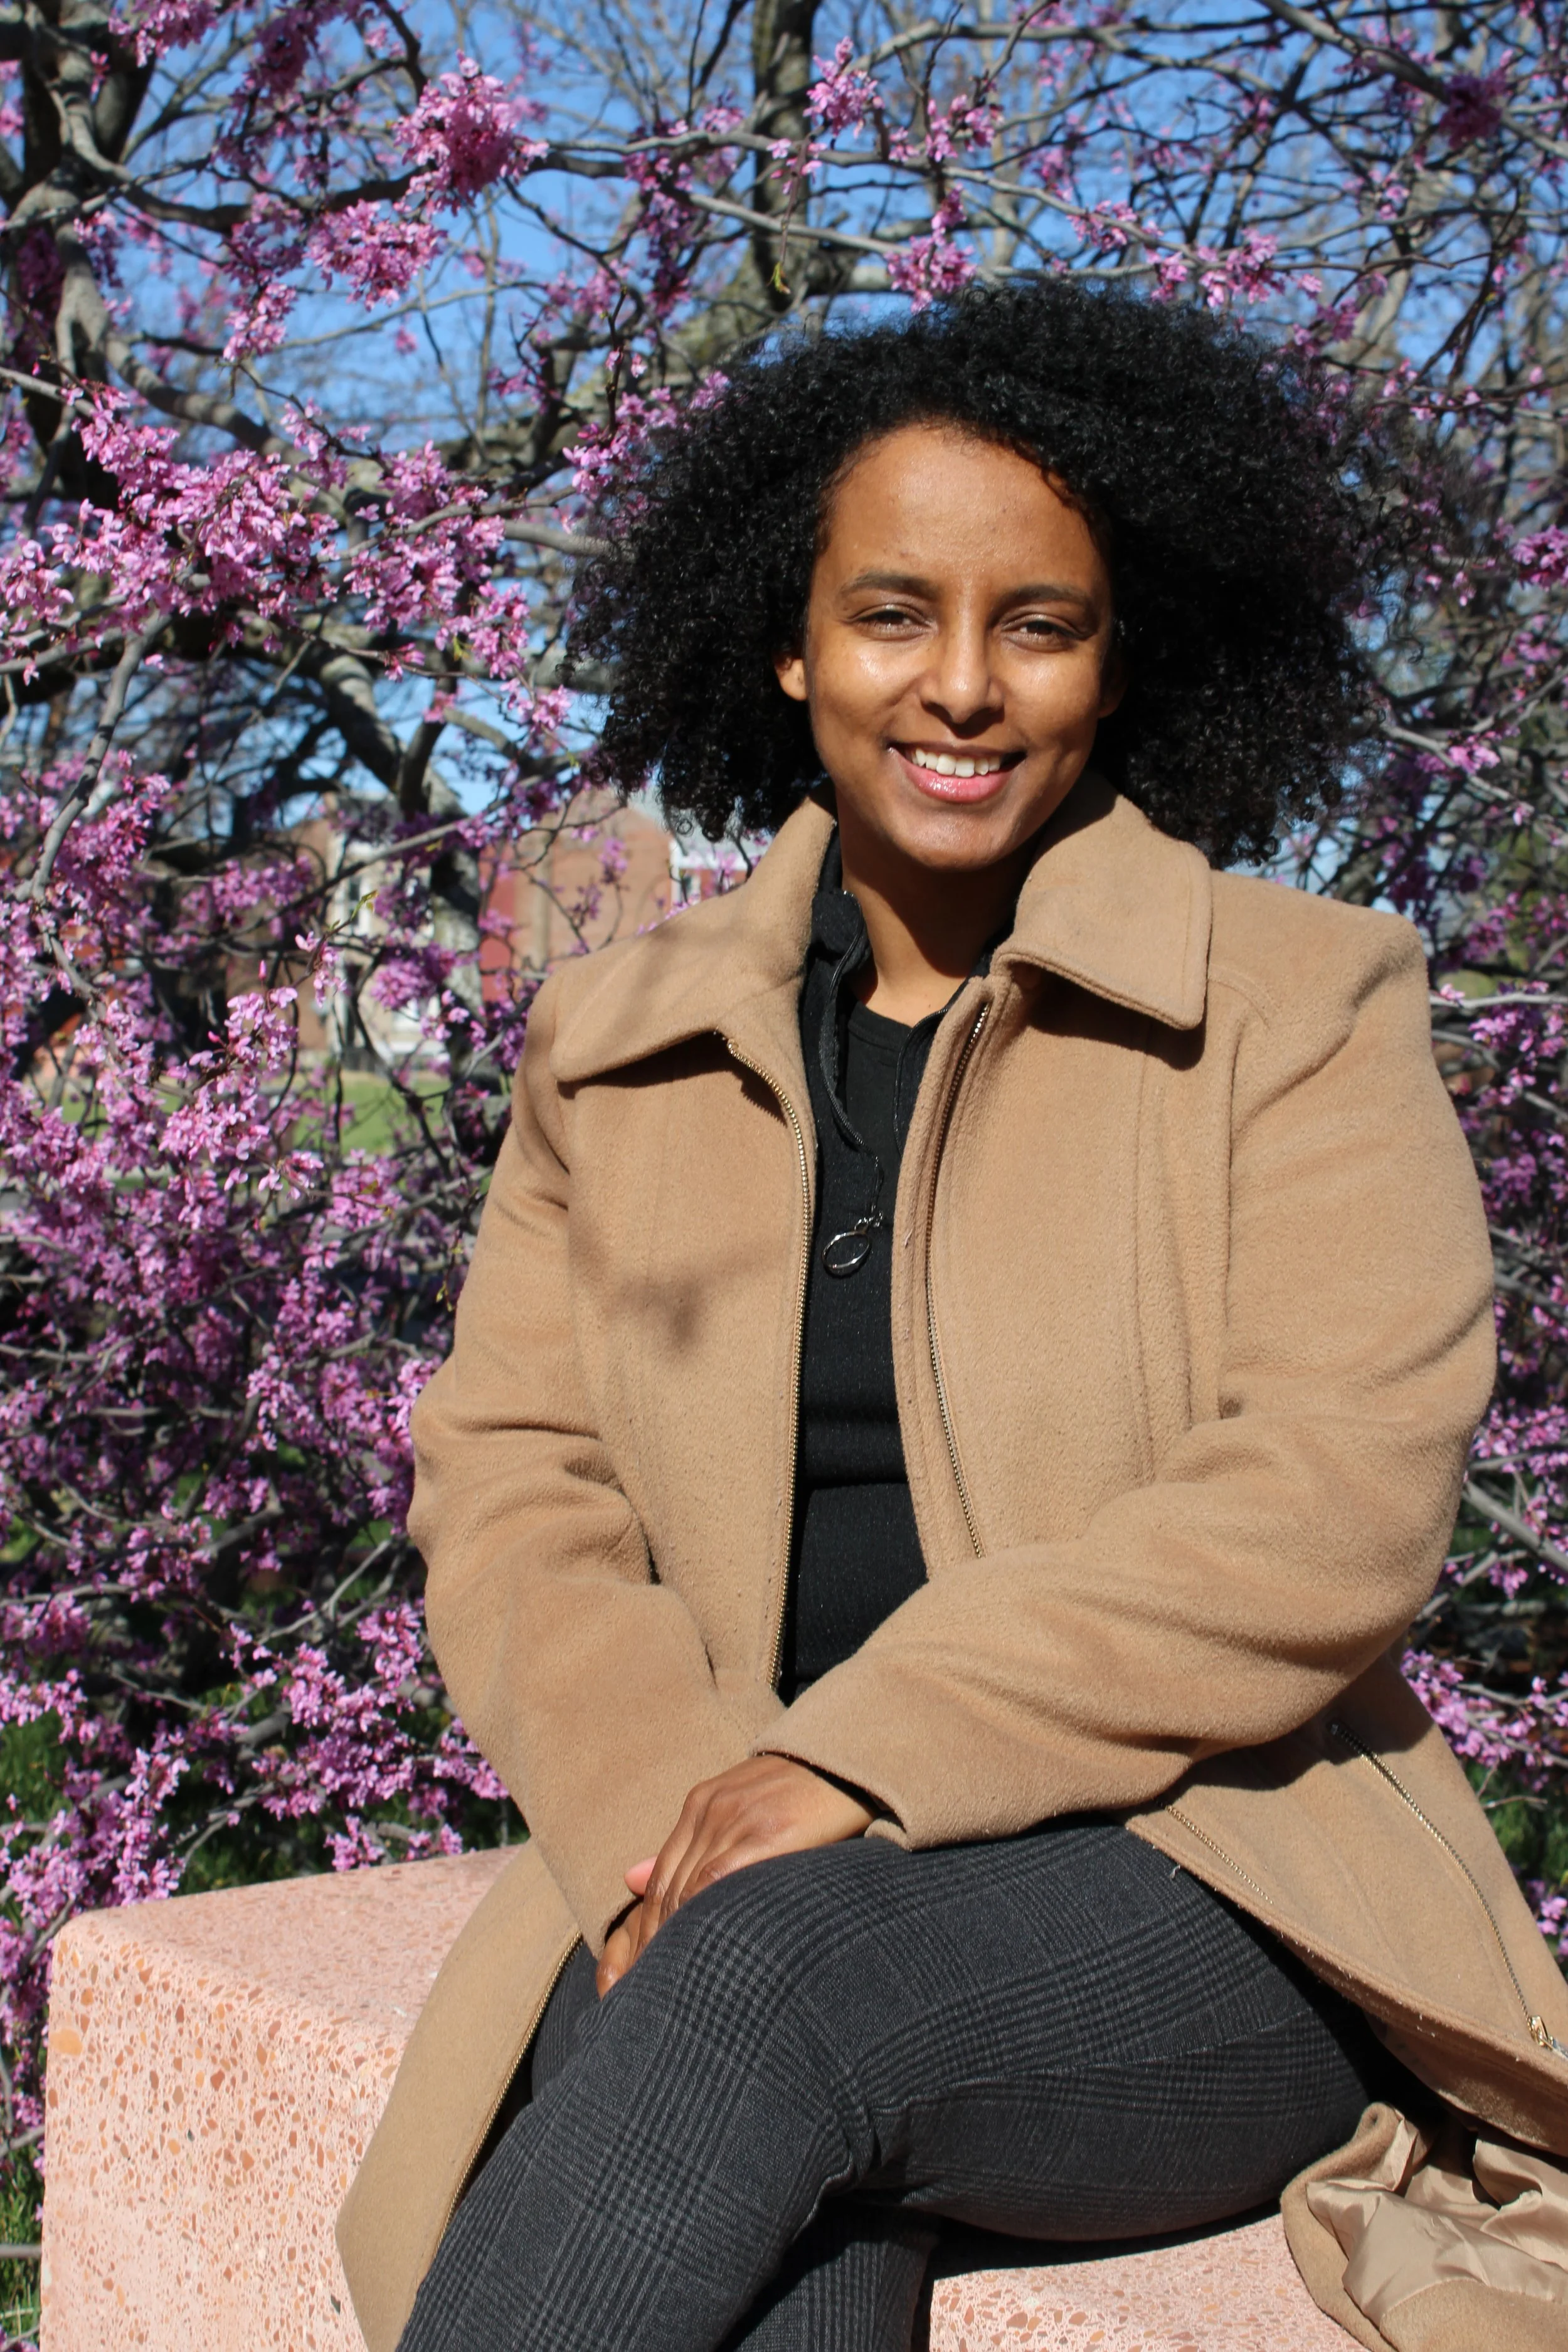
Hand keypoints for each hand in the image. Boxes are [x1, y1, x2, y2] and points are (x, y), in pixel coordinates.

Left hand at [596, 1756, 873, 1992]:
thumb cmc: (803, 1793)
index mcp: (701, 1805)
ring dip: (670, 1941)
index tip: (628, 1978)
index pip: (657, 1880)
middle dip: (648, 1945)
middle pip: (665, 1889)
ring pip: (686, 1890)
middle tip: (637, 1996)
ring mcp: (736, 1820)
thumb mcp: (742, 1808)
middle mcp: (710, 1810)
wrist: (849, 1760)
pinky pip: (719, 1881)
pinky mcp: (767, 1832)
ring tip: (666, 1990)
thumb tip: (630, 1879)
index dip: (639, 1933)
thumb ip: (693, 1845)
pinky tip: (701, 1953)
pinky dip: (702, 1918)